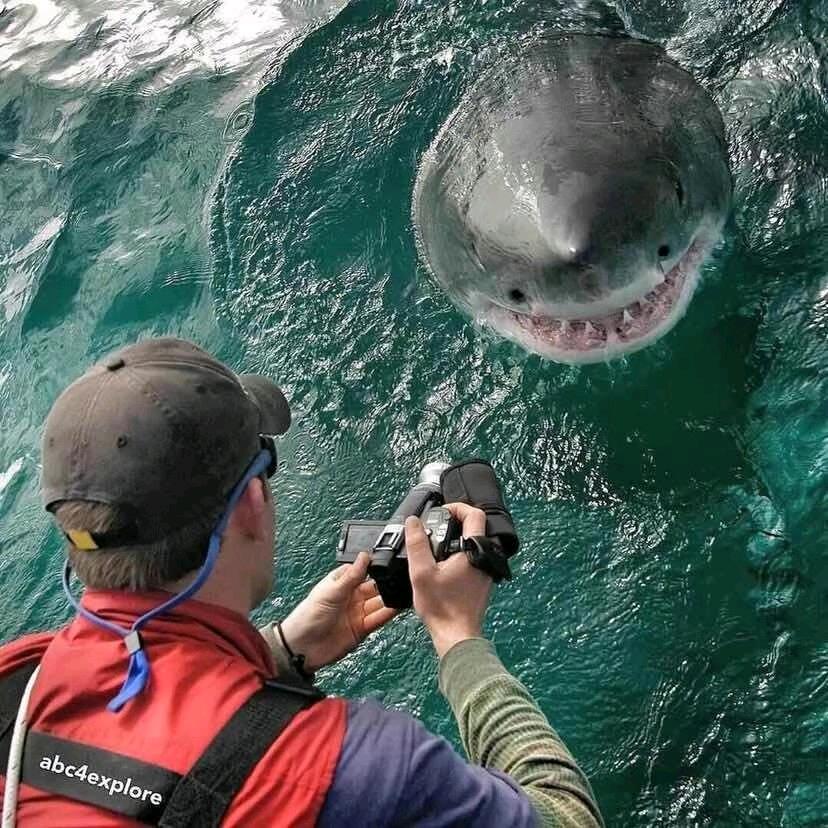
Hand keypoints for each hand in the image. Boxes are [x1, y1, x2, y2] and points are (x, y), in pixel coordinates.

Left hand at [278, 552, 397, 670]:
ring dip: (391, 598)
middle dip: (388, 582)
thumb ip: (351, 576)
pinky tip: (399, 607)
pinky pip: (379, 618)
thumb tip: (364, 555)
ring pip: (380, 602)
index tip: (392, 560)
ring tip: (405, 591)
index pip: (364, 570)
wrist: (302, 648)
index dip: (376, 566)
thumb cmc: (308, 616)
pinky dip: (390, 613)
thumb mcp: (331, 591)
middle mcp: (352, 596)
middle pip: (375, 586)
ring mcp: (358, 612)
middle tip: (403, 577)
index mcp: (342, 582)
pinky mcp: (362, 629)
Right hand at [407, 503, 492, 657]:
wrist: (456, 635)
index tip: (441, 512)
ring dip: (456, 539)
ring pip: (474, 543)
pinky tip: (442, 565)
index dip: (457, 507)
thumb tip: (413, 522)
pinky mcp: (483, 581)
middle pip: (475, 527)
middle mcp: (485, 558)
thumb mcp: (421, 572)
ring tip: (435, 546)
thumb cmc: (442, 608)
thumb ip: (417, 543)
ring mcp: (486, 570)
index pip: (475, 514)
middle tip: (435, 527)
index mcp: (474, 552)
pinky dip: (459, 554)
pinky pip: (473, 558)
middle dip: (454, 522)